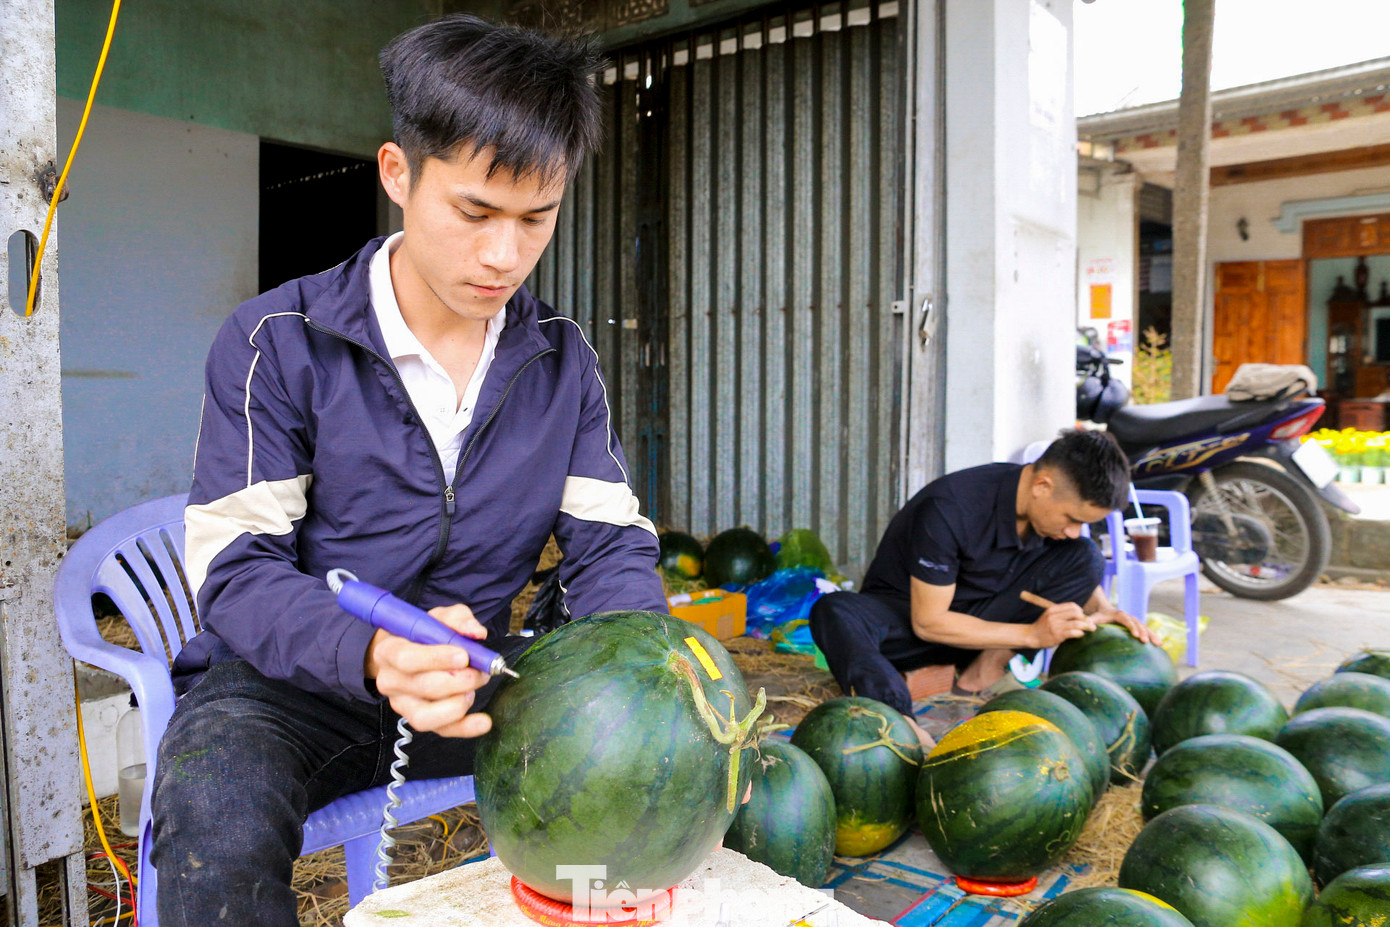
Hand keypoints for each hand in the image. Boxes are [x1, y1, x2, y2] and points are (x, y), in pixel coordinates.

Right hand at [364, 603, 493, 737]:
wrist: (408, 652)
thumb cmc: (422, 635)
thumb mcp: (437, 618)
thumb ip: (457, 619)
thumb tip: (476, 632)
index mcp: (389, 651)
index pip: (405, 658)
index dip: (435, 658)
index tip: (463, 656)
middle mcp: (391, 681)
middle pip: (421, 687)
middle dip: (458, 681)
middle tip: (480, 672)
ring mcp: (402, 704)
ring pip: (424, 717)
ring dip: (456, 705)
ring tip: (473, 690)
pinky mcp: (418, 719)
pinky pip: (440, 731)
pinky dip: (465, 728)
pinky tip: (484, 721)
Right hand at [1029, 601, 1097, 648]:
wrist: (1031, 636)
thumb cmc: (1043, 627)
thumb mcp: (1049, 615)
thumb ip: (1061, 614)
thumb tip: (1080, 614)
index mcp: (1053, 609)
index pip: (1072, 605)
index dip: (1080, 610)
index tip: (1081, 616)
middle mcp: (1054, 616)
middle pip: (1076, 613)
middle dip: (1085, 618)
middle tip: (1088, 624)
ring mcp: (1056, 626)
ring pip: (1077, 623)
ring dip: (1086, 627)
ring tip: (1089, 629)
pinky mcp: (1058, 635)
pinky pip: (1074, 632)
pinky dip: (1080, 633)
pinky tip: (1080, 634)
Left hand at [1091, 606, 1153, 644]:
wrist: (1105, 613)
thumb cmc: (1097, 618)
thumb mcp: (1092, 618)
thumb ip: (1089, 621)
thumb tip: (1089, 626)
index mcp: (1117, 614)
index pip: (1126, 619)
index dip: (1131, 626)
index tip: (1135, 635)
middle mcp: (1128, 617)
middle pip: (1137, 623)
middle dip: (1143, 632)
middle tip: (1145, 641)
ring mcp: (1134, 622)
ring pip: (1144, 627)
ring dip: (1151, 634)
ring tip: (1158, 644)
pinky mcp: (1137, 627)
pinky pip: (1146, 631)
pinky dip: (1153, 636)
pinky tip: (1160, 644)